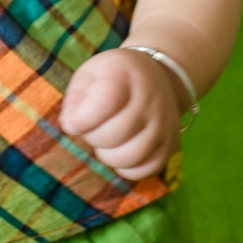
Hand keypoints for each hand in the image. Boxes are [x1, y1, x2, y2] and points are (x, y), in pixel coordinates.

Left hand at [59, 47, 181, 179]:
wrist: (159, 75)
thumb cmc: (116, 75)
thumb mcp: (90, 73)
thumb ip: (75, 98)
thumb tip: (70, 126)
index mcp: (125, 74)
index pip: (103, 104)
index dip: (81, 120)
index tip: (71, 123)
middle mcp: (150, 100)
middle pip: (112, 136)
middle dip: (91, 136)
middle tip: (91, 127)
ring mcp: (164, 124)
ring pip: (129, 157)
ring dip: (107, 155)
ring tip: (105, 140)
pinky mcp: (171, 144)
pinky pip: (146, 169)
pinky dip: (127, 168)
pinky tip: (120, 151)